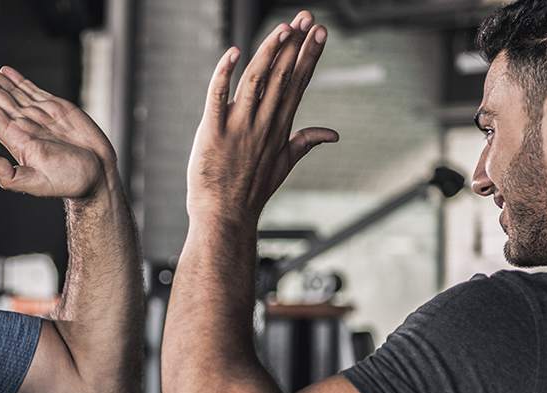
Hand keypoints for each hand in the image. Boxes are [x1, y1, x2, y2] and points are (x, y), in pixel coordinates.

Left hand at [0, 56, 115, 198]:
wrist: (98, 175)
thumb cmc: (72, 182)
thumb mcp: (39, 183)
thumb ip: (12, 176)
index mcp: (17, 139)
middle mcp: (24, 125)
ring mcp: (38, 115)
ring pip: (8, 90)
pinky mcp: (55, 109)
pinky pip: (31, 89)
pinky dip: (17, 79)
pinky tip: (4, 71)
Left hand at [187, 11, 335, 229]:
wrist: (225, 218)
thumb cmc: (250, 192)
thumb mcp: (285, 165)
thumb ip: (306, 141)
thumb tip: (333, 133)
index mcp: (279, 127)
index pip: (298, 83)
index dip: (309, 56)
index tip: (320, 32)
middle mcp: (263, 124)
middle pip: (283, 76)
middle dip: (296, 44)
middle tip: (307, 17)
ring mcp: (239, 127)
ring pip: (256, 81)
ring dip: (269, 52)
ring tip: (283, 28)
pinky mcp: (213, 132)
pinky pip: (217, 97)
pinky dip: (224, 74)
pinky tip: (233, 53)